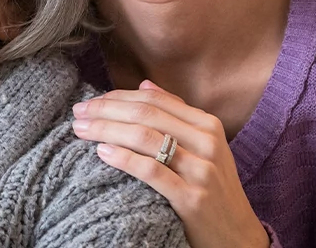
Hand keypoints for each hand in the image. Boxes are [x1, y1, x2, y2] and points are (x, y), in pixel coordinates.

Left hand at [71, 80, 269, 247]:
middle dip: (106, 110)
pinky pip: (151, 171)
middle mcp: (207, 142)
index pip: (153, 100)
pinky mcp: (193, 198)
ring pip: (145, 138)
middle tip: (78, 112)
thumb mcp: (203, 147)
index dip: (117, 97)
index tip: (91, 100)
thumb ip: (176, 114)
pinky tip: (102, 152)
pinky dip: (123, 158)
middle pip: (145, 115)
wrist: (237, 237)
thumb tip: (143, 84)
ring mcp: (201, 170)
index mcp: (207, 125)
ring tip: (82, 130)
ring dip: (106, 130)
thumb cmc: (213, 188)